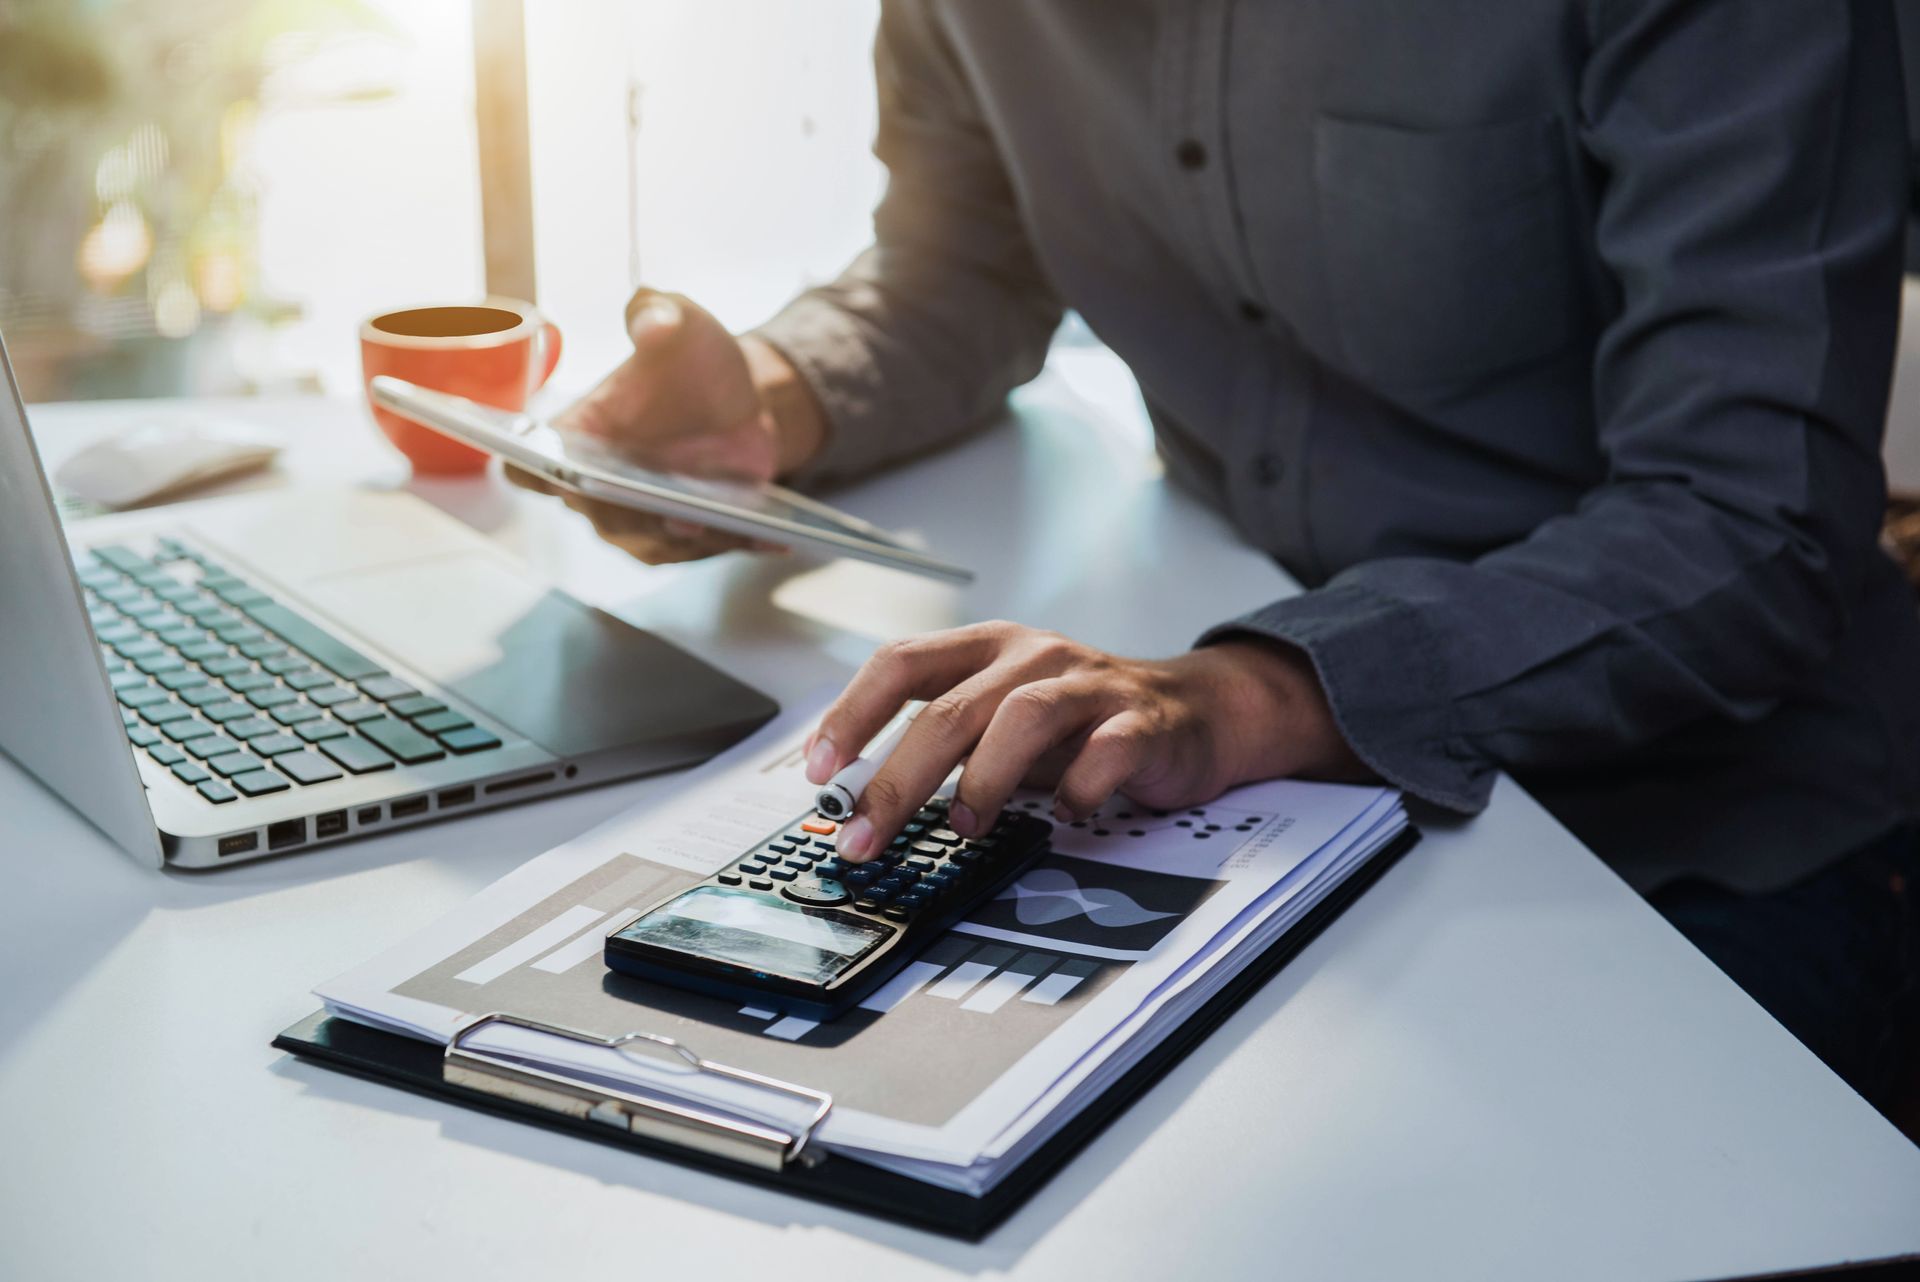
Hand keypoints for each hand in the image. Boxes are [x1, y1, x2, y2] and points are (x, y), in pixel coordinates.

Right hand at [507, 288, 825, 563]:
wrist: (741, 398)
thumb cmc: (691, 359)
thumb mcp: (679, 321)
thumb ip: (657, 312)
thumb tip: (654, 320)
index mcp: (578, 437)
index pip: (529, 466)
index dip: (530, 471)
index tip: (550, 469)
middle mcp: (599, 487)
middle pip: (599, 516)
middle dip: (624, 513)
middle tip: (649, 503)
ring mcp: (642, 518)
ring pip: (652, 544)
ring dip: (682, 538)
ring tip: (707, 522)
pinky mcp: (688, 536)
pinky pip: (705, 550)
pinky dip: (734, 543)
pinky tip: (771, 538)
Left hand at [802, 621, 1370, 861]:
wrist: (1195, 711)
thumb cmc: (1084, 720)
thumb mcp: (1004, 716)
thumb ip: (944, 743)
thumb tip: (859, 801)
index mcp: (987, 649)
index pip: (901, 663)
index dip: (852, 716)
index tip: (819, 773)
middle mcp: (1032, 656)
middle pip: (948, 709)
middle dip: (896, 781)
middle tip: (865, 838)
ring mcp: (1089, 685)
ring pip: (1021, 718)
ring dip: (982, 781)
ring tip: (964, 827)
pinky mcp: (1142, 722)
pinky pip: (1105, 751)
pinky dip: (1078, 789)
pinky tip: (1066, 817)